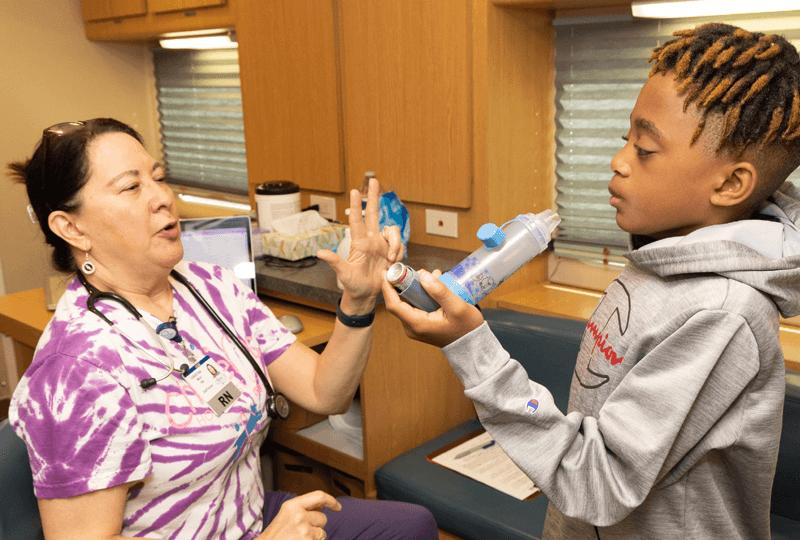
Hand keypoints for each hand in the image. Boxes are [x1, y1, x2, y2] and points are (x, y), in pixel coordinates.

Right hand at [258, 490, 339, 539]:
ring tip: (299, 538)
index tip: (338, 506)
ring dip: (315, 537)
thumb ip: (302, 508)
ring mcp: (304, 530)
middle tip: (302, 532)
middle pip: (323, 518)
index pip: (319, 496)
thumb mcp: (286, 514)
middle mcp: (299, 515)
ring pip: (322, 532)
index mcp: (293, 505)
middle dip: (317, 525)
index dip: (331, 501)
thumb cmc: (275, 534)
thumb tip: (322, 507)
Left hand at [317, 178, 403, 313]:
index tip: (354, 191)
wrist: (367, 295)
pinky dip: (399, 251)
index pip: (357, 220)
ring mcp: (382, 245)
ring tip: (390, 259)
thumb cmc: (354, 285)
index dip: (356, 206)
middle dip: (374, 197)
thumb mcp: (344, 274)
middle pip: (374, 214)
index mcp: (359, 243)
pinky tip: (393, 262)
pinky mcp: (392, 251)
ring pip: (392, 232)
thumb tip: (320, 253)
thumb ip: (334, 262)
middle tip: (373, 180)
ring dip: (395, 244)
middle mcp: (371, 240)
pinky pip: (400, 244)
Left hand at [382, 268, 484, 347]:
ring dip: (415, 288)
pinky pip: (415, 307)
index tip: (386, 271)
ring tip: (432, 276)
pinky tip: (434, 286)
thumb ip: (439, 291)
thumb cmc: (467, 328)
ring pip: (408, 303)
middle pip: (399, 302)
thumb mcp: (457, 307)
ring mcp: (416, 328)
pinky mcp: (421, 326)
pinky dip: (421, 295)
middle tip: (417, 270)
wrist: (473, 347)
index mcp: (417, 324)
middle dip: (405, 283)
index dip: (387, 287)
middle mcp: (412, 328)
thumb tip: (423, 275)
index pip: (393, 305)